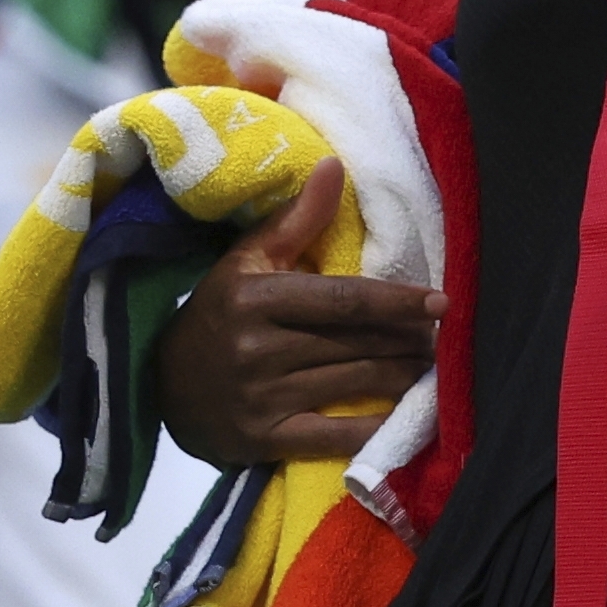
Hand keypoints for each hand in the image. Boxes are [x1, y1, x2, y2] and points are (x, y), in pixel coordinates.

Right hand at [151, 158, 443, 469]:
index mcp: (256, 301)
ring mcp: (261, 400)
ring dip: (402, 376)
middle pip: (355, 342)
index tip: (440, 302)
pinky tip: (405, 416)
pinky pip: (333, 437)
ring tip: (433, 364)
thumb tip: (334, 166)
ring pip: (353, 384)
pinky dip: (373, 428)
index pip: (342, 301)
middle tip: (445, 335)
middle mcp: (257, 351)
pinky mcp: (263, 440)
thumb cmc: (220, 312)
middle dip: (407, 339)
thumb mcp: (247, 260)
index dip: (395, 302)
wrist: (161, 387)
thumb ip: (296, 218)